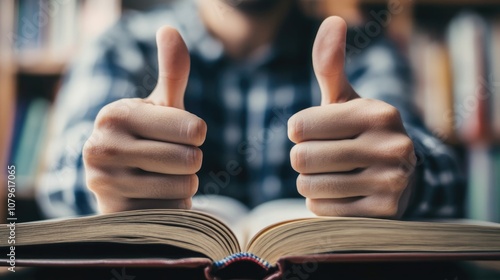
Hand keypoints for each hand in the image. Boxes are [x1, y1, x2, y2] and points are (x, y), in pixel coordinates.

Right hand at [83, 27, 205, 213]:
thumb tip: (170, 28)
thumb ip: (172, 71)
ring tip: (159, 176)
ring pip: (185, 186)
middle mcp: (102, 146)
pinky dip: (173, 206)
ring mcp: (106, 184)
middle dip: (189, 161)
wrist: (117, 183)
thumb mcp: (160, 106)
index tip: (178, 134)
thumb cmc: (146, 138)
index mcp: (115, 114)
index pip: (194, 130)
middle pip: (191, 159)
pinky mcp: (118, 213)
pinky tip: (153, 197)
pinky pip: (174, 211)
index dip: (196, 134)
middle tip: (166, 158)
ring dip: (183, 183)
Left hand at [288, 17, 415, 217]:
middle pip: (301, 158)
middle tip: (321, 156)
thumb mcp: (346, 99)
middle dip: (302, 158)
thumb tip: (333, 20)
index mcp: (378, 113)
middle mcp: (391, 145)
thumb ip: (331, 65)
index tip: (312, 132)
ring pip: (308, 186)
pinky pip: (321, 210)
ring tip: (331, 173)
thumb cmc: (360, 131)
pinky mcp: (385, 212)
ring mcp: (392, 181)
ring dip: (309, 182)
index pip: (299, 127)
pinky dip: (320, 203)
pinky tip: (341, 192)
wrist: (401, 173)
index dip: (298, 131)